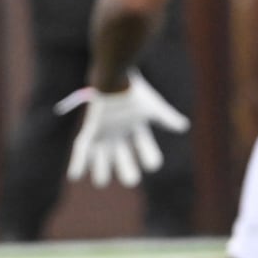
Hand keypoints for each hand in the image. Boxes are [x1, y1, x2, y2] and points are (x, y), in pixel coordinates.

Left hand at [56, 70, 189, 187]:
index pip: (144, 145)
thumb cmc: (132, 90)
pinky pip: (82, 148)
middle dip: (126, 168)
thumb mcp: (152, 106)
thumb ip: (167, 117)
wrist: (113, 75)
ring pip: (101, 154)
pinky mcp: (91, 128)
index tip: (153, 164)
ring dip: (100, 168)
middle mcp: (119, 130)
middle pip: (122, 154)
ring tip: (100, 182)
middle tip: (131, 181)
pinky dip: (78, 162)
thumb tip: (184, 127)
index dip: (149, 155)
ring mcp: (104, 130)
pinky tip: (74, 177)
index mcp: (135, 124)